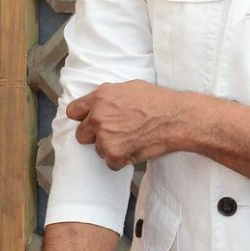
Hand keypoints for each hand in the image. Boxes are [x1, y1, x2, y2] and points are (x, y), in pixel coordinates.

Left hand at [67, 81, 187, 169]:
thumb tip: (101, 103)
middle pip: (81, 135)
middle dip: (95, 136)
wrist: (176, 118)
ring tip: (132, 139)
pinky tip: (135, 149)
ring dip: (111, 148)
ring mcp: (104, 137)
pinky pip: (111, 163)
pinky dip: (122, 160)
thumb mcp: (130, 88)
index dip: (82, 118)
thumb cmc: (159, 101)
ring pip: (98, 150)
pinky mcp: (114, 154)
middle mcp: (97, 117)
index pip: (73, 111)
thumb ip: (109, 97)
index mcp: (100, 98)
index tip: (88, 122)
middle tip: (114, 134)